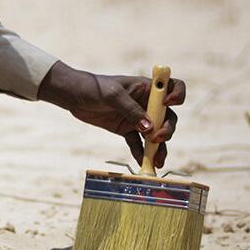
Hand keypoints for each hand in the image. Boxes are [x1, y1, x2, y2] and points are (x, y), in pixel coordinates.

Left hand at [37, 61, 185, 168]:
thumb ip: (130, 110)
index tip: (169, 104)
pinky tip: (142, 162)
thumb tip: (149, 129)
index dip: (177, 95)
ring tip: (157, 160)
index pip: (173, 87)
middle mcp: (146, 103)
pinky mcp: (126, 129)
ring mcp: (138, 117)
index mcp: (147, 87)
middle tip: (156, 138)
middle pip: (168, 117)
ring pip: (156, 134)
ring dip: (159, 147)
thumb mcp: (112, 95)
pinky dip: (141, 153)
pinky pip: (138, 144)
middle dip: (167, 129)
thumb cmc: (93, 87)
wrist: (72, 96)